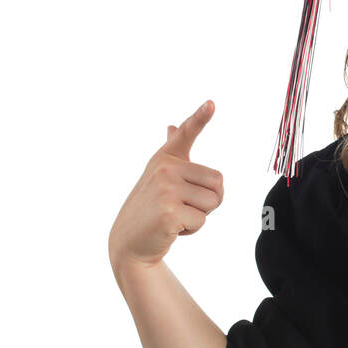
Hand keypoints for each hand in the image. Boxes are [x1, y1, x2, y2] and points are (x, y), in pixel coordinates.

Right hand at [109, 100, 223, 273]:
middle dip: (210, 201)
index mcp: (165, 159)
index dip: (199, 117)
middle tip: (184, 207)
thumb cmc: (150, 207)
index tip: (211, 103)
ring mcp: (165, 189)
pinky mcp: (168, 212)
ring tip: (175, 216)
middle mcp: (164, 169)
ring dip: (200, 215)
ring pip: (213, 201)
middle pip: (219, 182)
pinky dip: (192, 230)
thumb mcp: (157, 176)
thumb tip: (172, 126)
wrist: (129, 243)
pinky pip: (202, 220)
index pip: (186, 133)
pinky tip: (171, 229)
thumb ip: (170, 151)